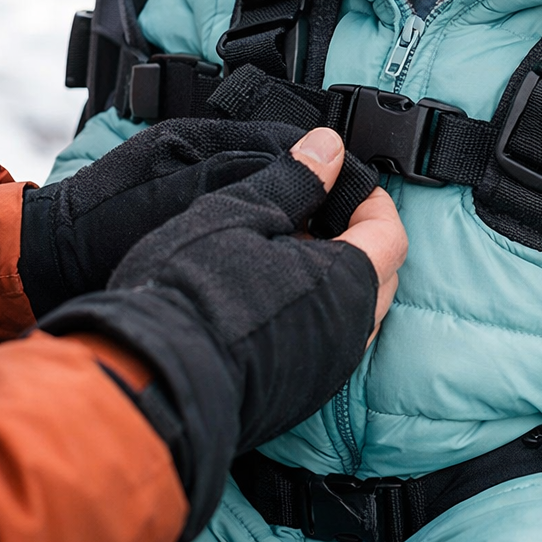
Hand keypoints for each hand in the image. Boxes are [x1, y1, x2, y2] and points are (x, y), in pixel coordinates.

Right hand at [38, 128, 405, 538]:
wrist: (150, 384)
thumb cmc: (193, 292)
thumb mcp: (242, 213)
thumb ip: (295, 180)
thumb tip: (327, 148)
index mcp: (349, 281)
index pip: (390, 232)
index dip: (370, 199)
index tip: (340, 180)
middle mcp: (351, 330)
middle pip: (381, 273)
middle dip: (357, 236)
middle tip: (311, 210)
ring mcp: (328, 368)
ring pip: (355, 311)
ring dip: (335, 276)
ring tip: (284, 250)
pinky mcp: (301, 394)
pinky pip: (329, 343)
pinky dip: (316, 312)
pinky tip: (270, 295)